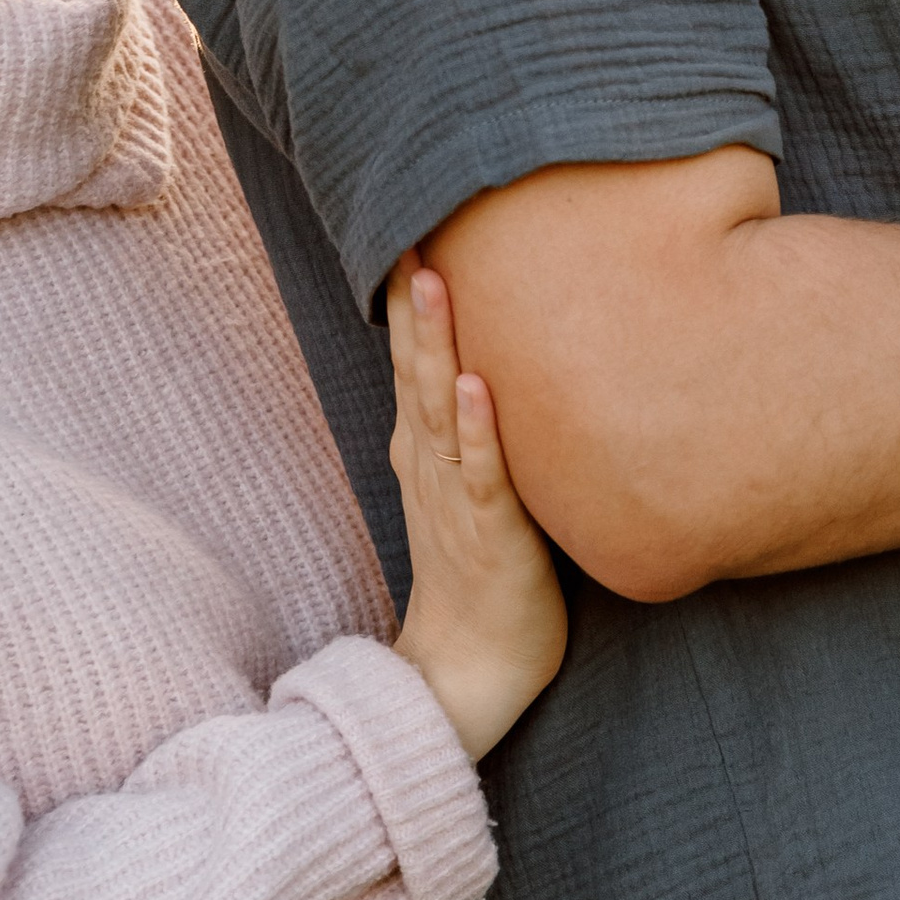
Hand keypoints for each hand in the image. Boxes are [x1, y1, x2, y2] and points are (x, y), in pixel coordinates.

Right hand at [386, 259, 568, 761]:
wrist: (469, 673)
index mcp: (425, 449)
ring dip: (438, 343)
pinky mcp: (491, 535)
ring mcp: (455, 498)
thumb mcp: (465, 486)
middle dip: (413, 298)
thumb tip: (485, 362)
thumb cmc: (480, 572)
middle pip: (416, 367)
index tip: (410, 226)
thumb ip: (467, 429)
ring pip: (441, 408)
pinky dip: (479, 431)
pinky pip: (482, 476)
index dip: (408, 296)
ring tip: (438, 281)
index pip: (411, 358)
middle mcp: (430, 464)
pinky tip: (481, 387)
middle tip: (411, 227)